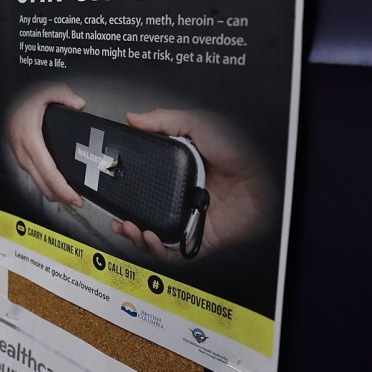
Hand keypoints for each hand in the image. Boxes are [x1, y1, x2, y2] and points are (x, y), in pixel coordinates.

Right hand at [7, 84, 85, 206]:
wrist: (5, 101)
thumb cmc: (23, 97)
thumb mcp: (45, 90)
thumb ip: (64, 94)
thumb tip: (80, 105)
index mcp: (30, 140)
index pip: (49, 173)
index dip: (64, 190)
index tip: (77, 199)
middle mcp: (23, 153)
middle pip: (44, 185)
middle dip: (63, 197)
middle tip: (80, 201)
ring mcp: (21, 158)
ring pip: (38, 184)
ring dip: (55, 192)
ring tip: (73, 195)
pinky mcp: (22, 158)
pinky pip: (35, 177)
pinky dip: (48, 184)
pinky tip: (59, 184)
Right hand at [111, 109, 273, 262]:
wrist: (262, 179)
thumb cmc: (238, 151)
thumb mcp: (197, 125)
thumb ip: (164, 120)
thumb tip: (133, 118)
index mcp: (174, 174)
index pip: (141, 187)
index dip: (122, 192)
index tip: (109, 189)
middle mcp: (177, 200)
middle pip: (142, 216)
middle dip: (124, 222)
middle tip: (116, 219)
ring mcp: (187, 221)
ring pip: (152, 237)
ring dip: (135, 237)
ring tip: (129, 228)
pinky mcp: (197, 238)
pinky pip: (172, 253)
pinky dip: (156, 250)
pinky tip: (149, 237)